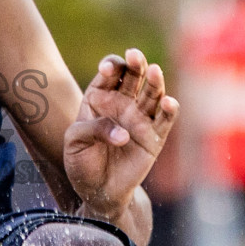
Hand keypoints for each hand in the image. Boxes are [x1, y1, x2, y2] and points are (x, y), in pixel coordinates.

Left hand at [63, 49, 178, 221]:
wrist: (97, 190)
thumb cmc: (82, 162)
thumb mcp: (75, 142)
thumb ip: (94, 129)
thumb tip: (124, 134)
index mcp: (100, 97)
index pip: (110, 73)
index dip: (110, 66)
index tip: (106, 71)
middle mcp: (123, 103)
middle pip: (133, 76)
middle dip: (135, 64)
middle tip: (134, 55)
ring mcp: (140, 118)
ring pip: (152, 93)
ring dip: (154, 81)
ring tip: (154, 71)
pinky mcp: (154, 137)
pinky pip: (165, 120)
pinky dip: (169, 110)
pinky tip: (169, 102)